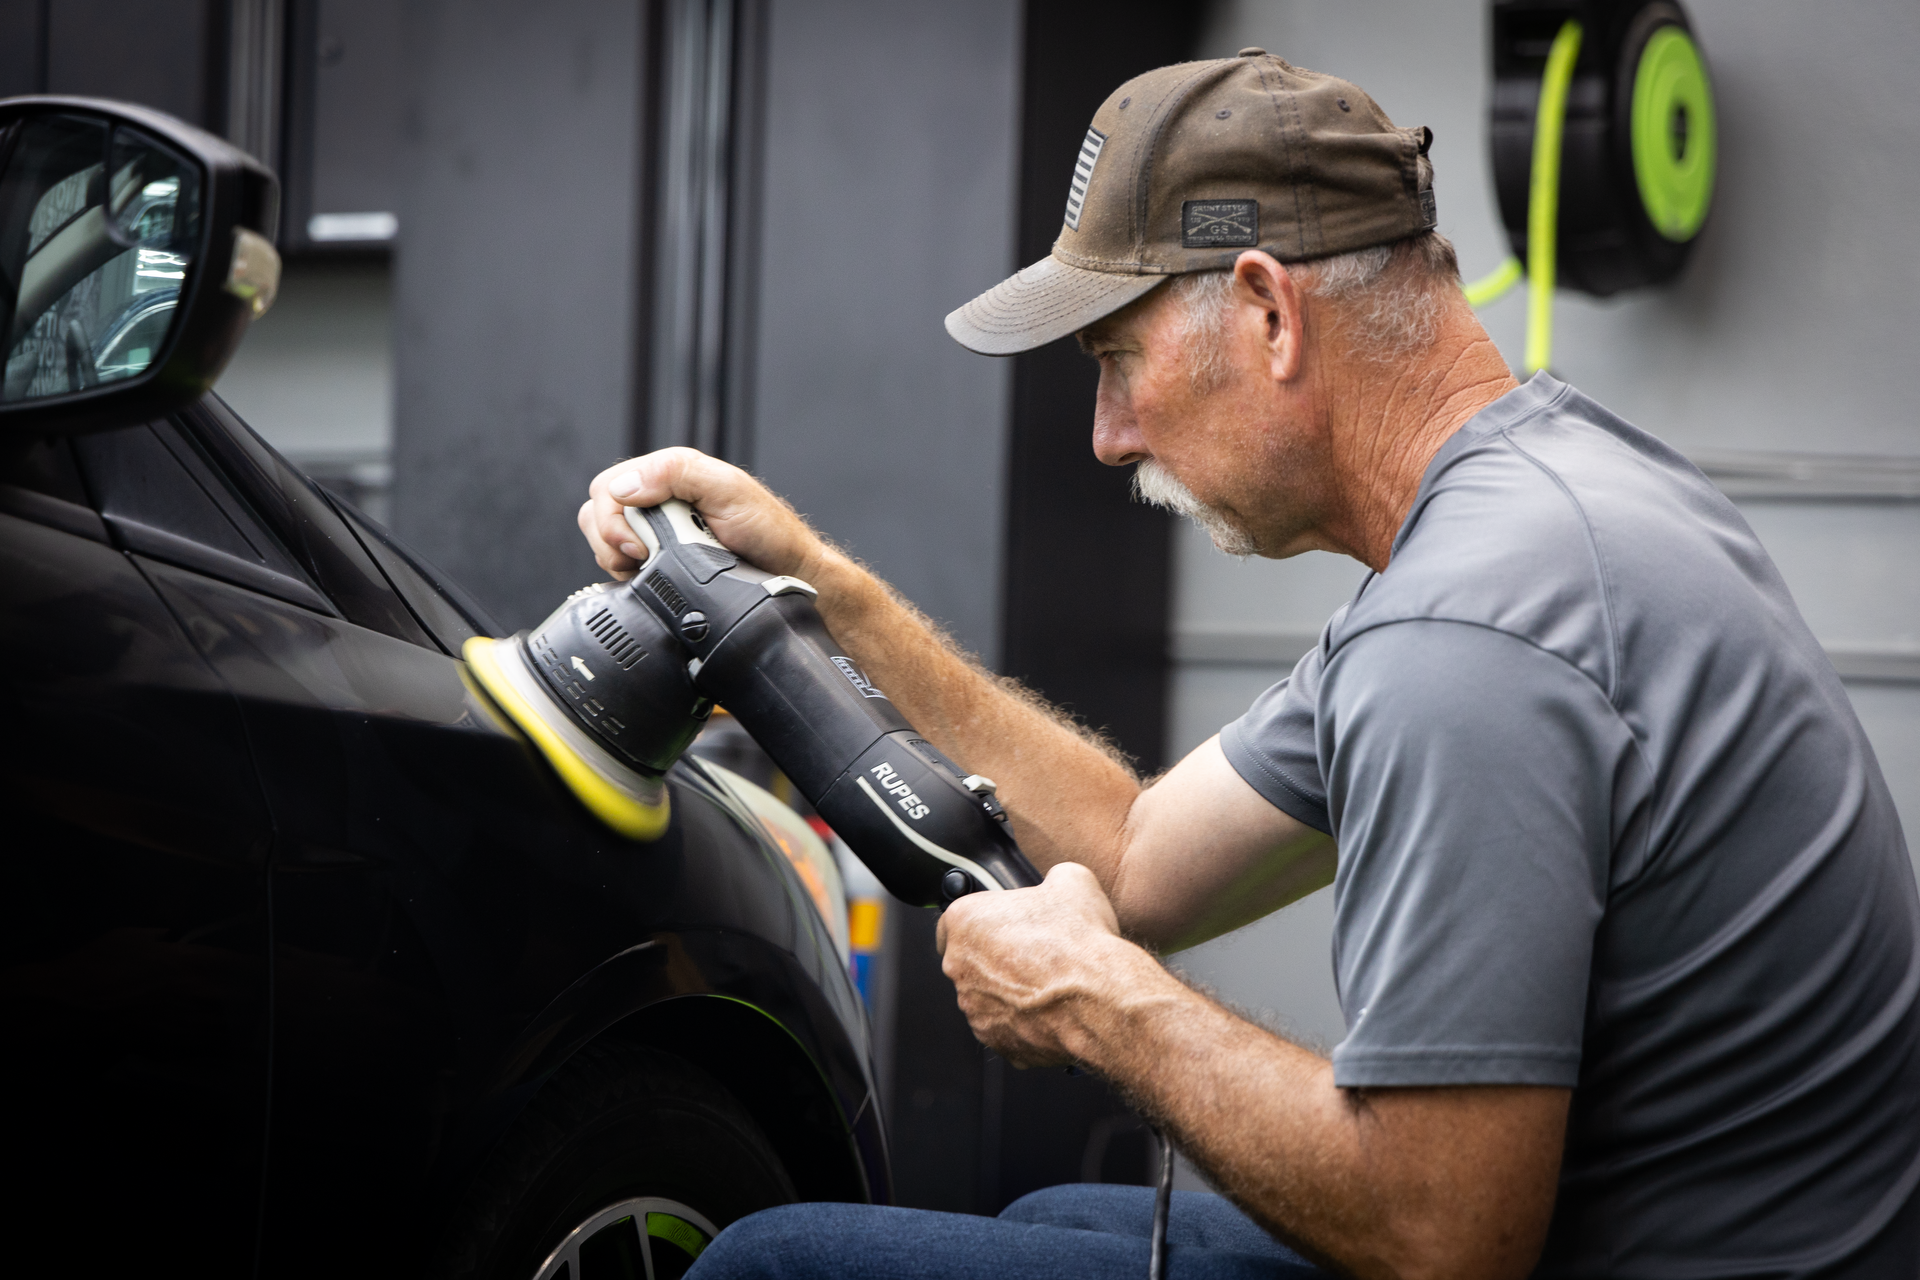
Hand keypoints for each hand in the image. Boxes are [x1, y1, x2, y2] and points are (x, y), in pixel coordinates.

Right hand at [575, 447, 827, 581]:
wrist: (789, 574)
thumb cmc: (769, 531)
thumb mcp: (727, 489)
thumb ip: (676, 472)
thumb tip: (624, 486)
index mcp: (668, 476)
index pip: (607, 488)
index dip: (612, 520)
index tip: (640, 545)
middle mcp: (656, 503)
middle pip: (596, 516)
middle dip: (612, 543)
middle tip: (645, 558)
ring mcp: (655, 535)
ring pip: (605, 544)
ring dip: (620, 561)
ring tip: (654, 568)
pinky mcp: (657, 565)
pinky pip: (621, 570)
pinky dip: (629, 578)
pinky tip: (653, 580)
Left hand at [935, 862, 1148, 1068]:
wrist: (1098, 1000)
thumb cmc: (1079, 944)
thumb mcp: (1072, 880)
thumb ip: (1051, 878)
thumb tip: (1057, 884)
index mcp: (965, 921)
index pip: (955, 920)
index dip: (984, 921)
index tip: (1005, 925)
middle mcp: (960, 968)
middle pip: (971, 960)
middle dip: (998, 957)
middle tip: (1036, 952)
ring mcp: (975, 1009)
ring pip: (987, 996)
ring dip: (1011, 990)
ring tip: (1049, 981)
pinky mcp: (996, 1040)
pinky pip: (1006, 1026)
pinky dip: (1025, 1020)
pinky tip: (1053, 1007)